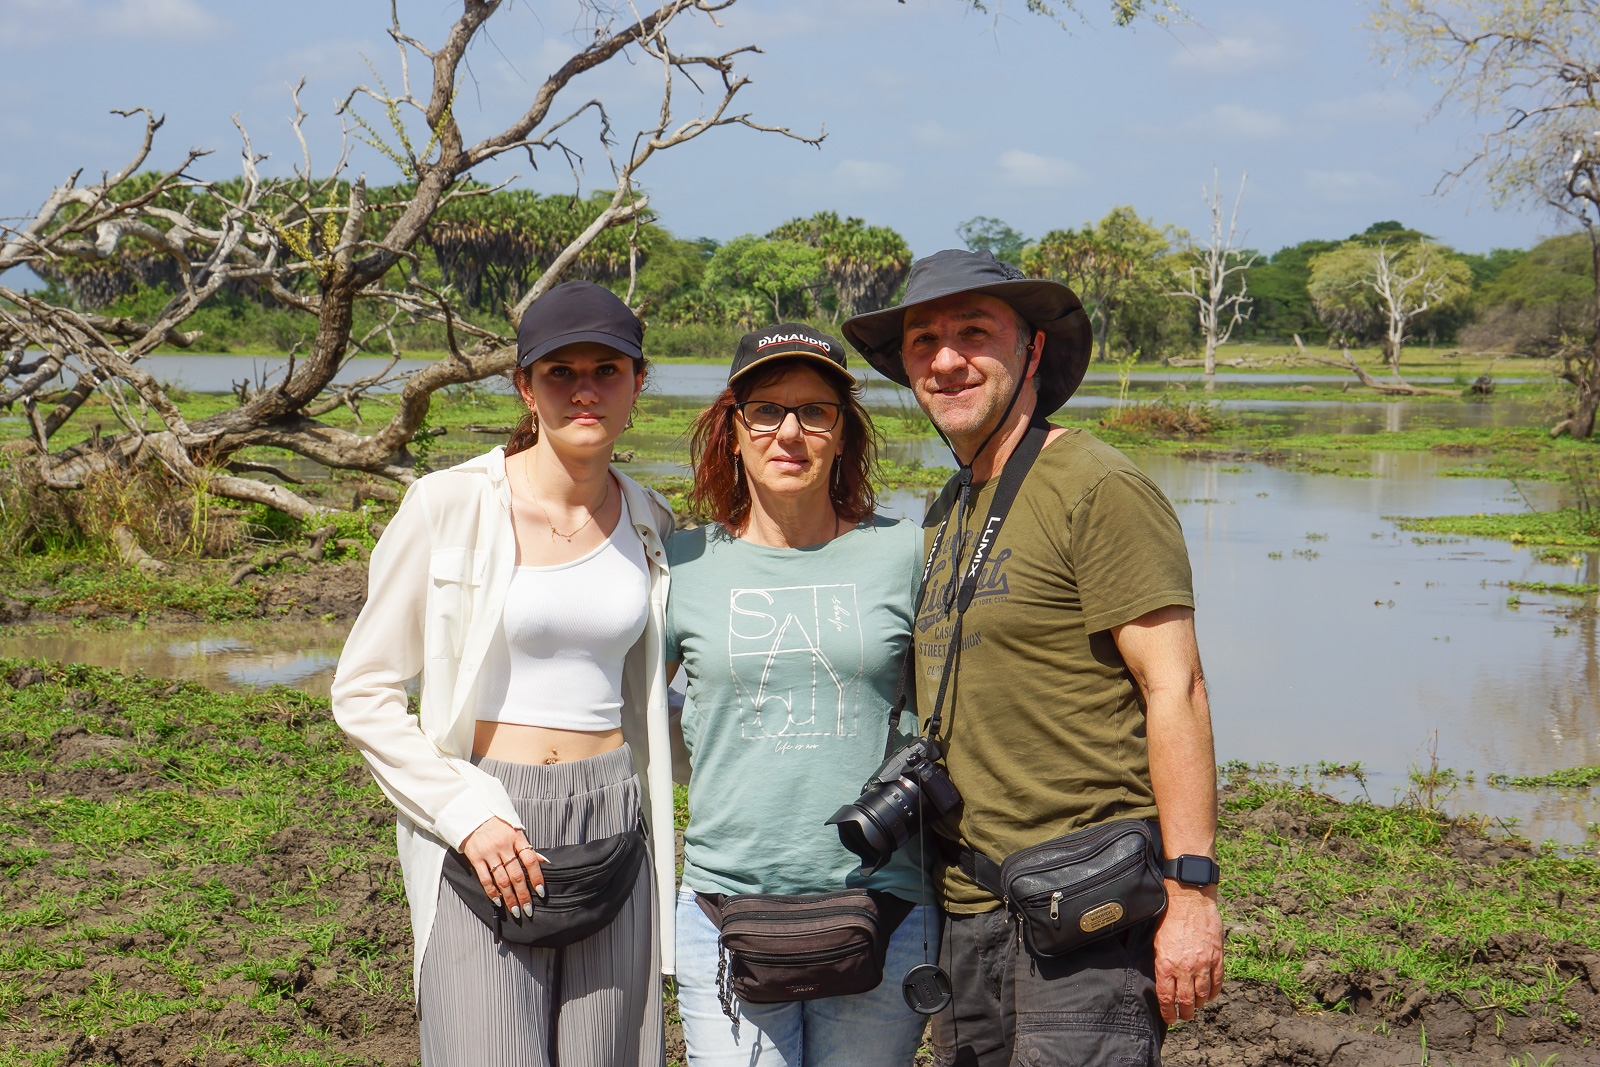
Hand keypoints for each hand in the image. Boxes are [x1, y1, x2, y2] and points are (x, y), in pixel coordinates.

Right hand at [460, 817, 547, 917]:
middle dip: (523, 894)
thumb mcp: (516, 831)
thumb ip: (528, 848)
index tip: (540, 892)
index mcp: (516, 838)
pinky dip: (492, 892)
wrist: (473, 815)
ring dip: (510, 898)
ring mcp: (489, 852)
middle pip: (516, 875)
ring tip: (515, 910)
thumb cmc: (498, 825)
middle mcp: (503, 846)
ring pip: (502, 880)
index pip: (531, 860)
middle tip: (528, 909)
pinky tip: (498, 901)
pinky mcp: (476, 858)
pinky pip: (485, 879)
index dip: (537, 877)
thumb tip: (546, 862)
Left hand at [1152, 883, 1223, 1022]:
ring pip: (1203, 995)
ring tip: (1196, 1006)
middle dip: (1185, 1013)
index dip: (1168, 1012)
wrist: (1190, 900)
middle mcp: (1184, 968)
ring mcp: (1203, 964)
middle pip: (1186, 1001)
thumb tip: (1163, 982)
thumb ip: (1162, 963)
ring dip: (1199, 1004)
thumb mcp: (1157, 942)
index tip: (1170, 1019)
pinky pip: (1217, 982)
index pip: (1167, 997)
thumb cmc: (1169, 918)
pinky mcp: (1217, 957)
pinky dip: (1214, 992)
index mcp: (1166, 964)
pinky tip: (1210, 995)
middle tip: (1185, 1017)